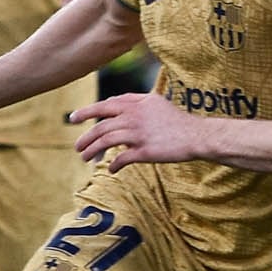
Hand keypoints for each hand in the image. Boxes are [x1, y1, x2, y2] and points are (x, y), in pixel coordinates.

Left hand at [71, 91, 210, 168]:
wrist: (198, 136)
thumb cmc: (177, 120)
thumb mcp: (155, 102)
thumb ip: (134, 100)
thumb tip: (112, 103)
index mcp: (135, 105)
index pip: (103, 107)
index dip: (86, 112)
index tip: (73, 119)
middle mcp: (134, 118)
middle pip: (100, 127)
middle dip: (85, 138)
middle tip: (78, 147)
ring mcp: (138, 135)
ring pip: (105, 142)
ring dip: (92, 151)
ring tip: (85, 158)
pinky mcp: (145, 151)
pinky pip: (122, 159)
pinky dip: (114, 165)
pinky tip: (112, 170)